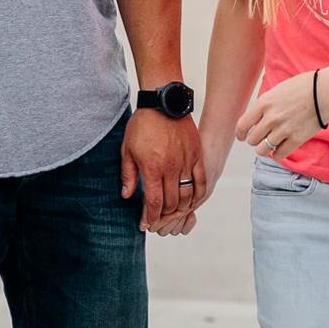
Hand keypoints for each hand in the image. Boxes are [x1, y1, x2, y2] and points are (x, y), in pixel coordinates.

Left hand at [121, 109, 205, 233]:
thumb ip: (129, 175)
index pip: (154, 203)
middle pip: (171, 203)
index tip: (146, 224)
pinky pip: (201, 181)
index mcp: (152, 168)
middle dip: (163, 216)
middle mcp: (171, 168)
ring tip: (172, 212)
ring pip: (187, 195)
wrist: (163, 103)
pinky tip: (192, 202)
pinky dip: (198, 195)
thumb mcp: (127, 150)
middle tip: (157, 220)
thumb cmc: (142, 125)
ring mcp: (186, 162)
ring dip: (180, 208)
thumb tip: (127, 196)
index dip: (150, 217)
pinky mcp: (197, 156)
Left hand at [237, 71, 327, 161]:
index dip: (240, 134)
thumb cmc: (304, 87)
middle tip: (261, 138)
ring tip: (269, 144)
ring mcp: (284, 130)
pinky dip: (277, 154)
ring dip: (264, 149)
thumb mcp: (278, 90)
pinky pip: (278, 155)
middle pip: (252, 140)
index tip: (242, 136)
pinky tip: (281, 148)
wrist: (327, 91)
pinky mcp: (296, 140)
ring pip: (263, 150)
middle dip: (255, 140)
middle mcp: (271, 118)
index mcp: (264, 103)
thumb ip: (265, 104)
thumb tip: (256, 119)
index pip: (242, 125)